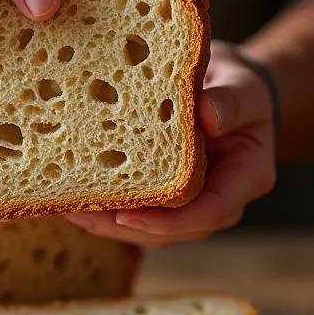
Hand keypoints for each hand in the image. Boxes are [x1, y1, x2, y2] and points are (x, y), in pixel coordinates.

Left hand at [67, 43, 276, 246]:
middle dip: (124, 226)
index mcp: (246, 177)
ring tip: (66, 204)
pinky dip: (106, 207)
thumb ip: (230, 100)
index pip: (211, 212)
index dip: (168, 221)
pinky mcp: (166, 198)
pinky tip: (72, 192)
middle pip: (173, 230)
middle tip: (79, 210)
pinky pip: (138, 211)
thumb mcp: (243, 84)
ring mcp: (191, 204)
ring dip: (107, 222)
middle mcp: (219, 199)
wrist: (230, 89)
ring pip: (149, 228)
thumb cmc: (238, 85)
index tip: (126, 215)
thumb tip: (207, 116)